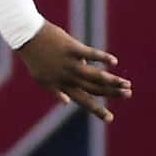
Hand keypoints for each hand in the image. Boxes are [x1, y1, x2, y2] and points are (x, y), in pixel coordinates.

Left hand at [15, 21, 130, 121]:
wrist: (26, 36)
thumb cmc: (34, 57)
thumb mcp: (41, 79)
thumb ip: (55, 91)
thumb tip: (66, 103)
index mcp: (62, 85)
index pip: (84, 101)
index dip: (97, 110)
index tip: (110, 119)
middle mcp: (68, 77)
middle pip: (95, 88)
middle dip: (113, 93)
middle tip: (128, 94)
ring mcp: (70, 63)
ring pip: (96, 75)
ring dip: (113, 80)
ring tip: (127, 83)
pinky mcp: (72, 48)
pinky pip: (91, 54)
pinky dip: (103, 58)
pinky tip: (114, 62)